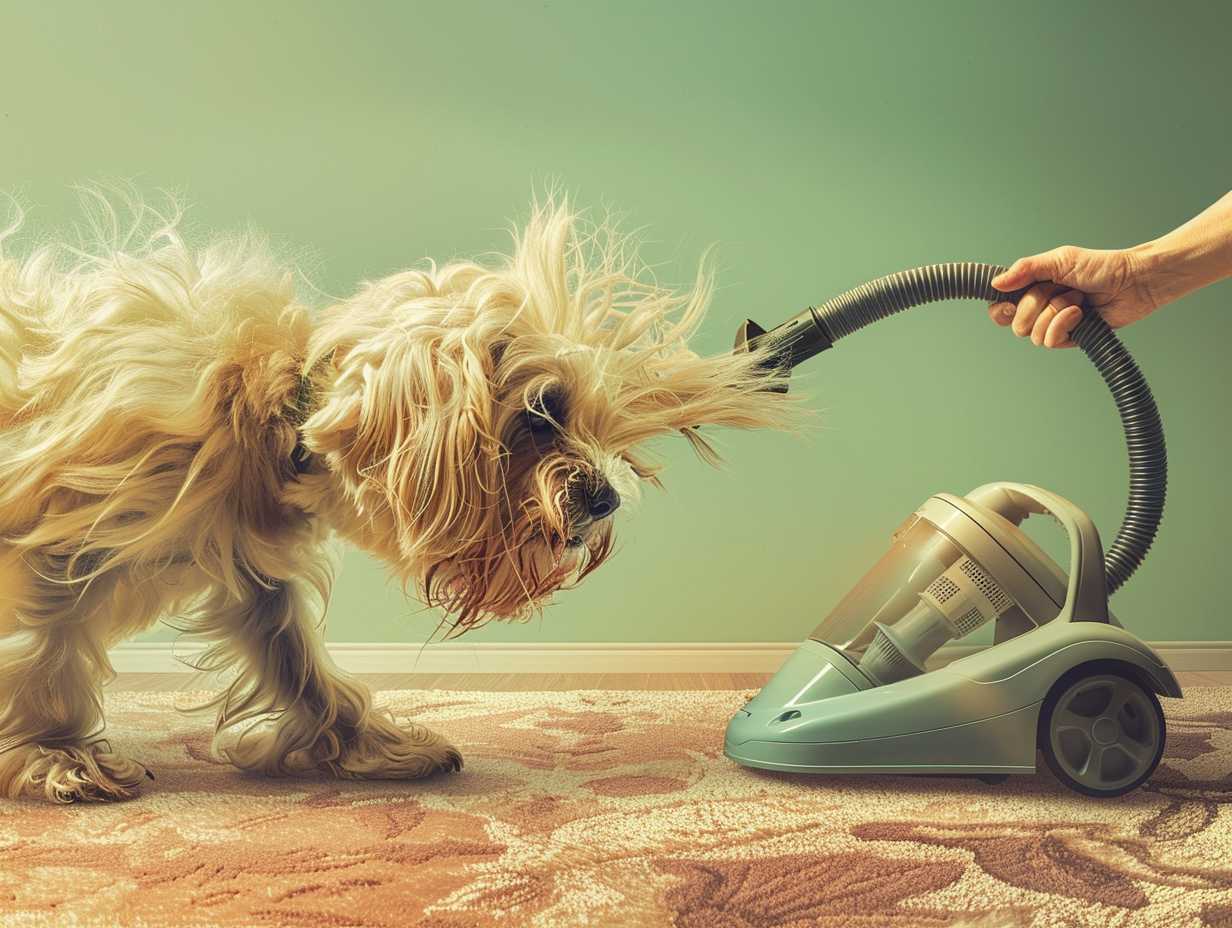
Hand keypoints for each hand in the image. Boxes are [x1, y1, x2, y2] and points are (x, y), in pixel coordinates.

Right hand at [987, 246, 1159, 347]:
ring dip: (1055, 314)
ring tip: (1076, 300)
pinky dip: (1064, 325)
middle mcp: (1041, 308)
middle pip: (1015, 323)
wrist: (1134, 282)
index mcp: (1033, 288)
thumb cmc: (1101, 266)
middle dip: (1036, 307)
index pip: (1001, 307)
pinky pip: (1051, 341)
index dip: (1002, 309)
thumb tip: (996, 283)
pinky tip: (1080, 314)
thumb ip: (1025, 269)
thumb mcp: (1059, 260)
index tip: (1010, 302)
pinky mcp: (1070, 337)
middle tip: (1057, 292)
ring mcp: (1055, 324)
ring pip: (1033, 334)